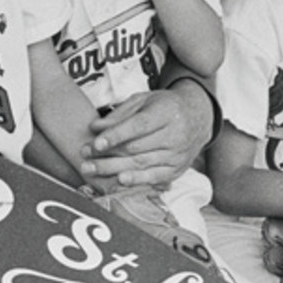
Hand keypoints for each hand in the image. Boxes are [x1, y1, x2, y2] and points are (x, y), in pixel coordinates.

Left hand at [79, 83, 212, 186]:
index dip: (117, 135)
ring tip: (91, 170)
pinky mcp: (177, 169)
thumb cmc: (164, 107)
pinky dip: (137, 180)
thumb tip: (94, 127)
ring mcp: (177, 154)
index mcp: (166, 113)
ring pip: (142, 164)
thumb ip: (119, 114)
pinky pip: (155, 178)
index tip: (96, 143)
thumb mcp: (143, 101)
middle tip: (84, 157)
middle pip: (137, 148)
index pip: (138, 126)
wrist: (198, 118)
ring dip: (113, 169)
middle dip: (107, 154)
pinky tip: (119, 181)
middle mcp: (174, 135)